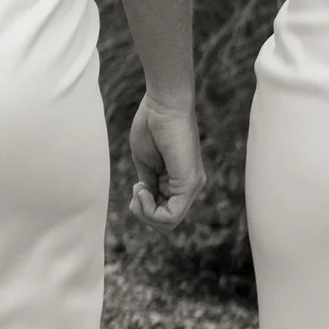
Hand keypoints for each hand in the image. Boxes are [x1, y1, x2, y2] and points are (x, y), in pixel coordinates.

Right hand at [128, 91, 203, 227]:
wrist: (163, 105)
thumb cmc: (152, 126)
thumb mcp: (145, 163)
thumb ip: (148, 184)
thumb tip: (145, 200)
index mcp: (179, 182)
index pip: (163, 214)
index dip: (143, 208)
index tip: (137, 185)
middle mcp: (190, 187)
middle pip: (165, 223)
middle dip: (142, 213)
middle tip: (136, 189)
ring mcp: (192, 186)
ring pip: (168, 223)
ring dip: (144, 212)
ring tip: (139, 189)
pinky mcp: (190, 183)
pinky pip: (171, 216)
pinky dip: (150, 210)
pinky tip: (142, 189)